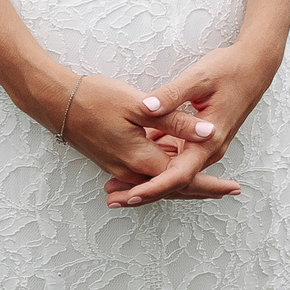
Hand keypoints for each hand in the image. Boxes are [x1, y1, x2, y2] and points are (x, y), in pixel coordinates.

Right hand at [48, 73, 241, 203]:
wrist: (56, 101)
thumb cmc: (97, 98)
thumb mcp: (140, 106)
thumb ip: (176, 121)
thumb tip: (209, 133)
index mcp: (142, 159)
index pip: (183, 180)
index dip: (210, 185)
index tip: (233, 188)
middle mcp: (131, 170)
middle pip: (174, 188)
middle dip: (203, 189)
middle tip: (229, 191)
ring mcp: (120, 167)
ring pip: (159, 182)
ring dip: (185, 183)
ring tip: (210, 184)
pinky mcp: (113, 158)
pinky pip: (145, 173)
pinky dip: (164, 174)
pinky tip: (174, 164)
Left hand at [107, 42, 285, 207]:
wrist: (255, 67)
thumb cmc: (230, 70)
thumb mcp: (199, 77)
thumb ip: (171, 94)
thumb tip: (146, 107)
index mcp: (209, 141)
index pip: (179, 175)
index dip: (153, 187)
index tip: (130, 195)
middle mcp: (209, 151)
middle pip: (174, 182)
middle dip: (143, 191)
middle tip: (112, 200)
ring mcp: (205, 148)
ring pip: (174, 173)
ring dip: (147, 181)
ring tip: (115, 189)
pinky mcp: (200, 142)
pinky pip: (177, 160)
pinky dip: (156, 165)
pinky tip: (134, 168)